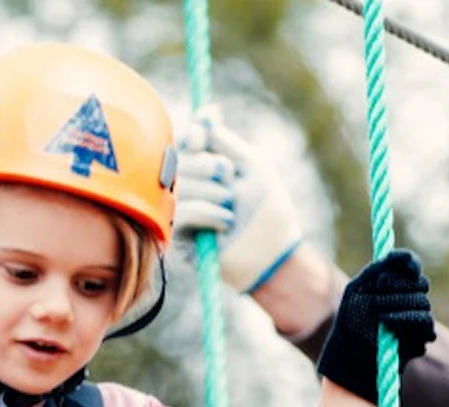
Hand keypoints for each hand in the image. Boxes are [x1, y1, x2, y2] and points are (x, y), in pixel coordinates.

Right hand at [173, 105, 302, 293]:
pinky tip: (226, 222)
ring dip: (212, 191)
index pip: (181, 142)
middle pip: (175, 161)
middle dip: (205, 164)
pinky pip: (181, 213)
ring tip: (231, 205)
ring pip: (179, 186)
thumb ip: (224, 141)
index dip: (190, 134)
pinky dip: (207, 212)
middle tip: (228, 175)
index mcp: (200, 170)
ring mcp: (178, 214)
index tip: (204, 133)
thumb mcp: (249, 165)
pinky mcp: (176, 240)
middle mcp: (184, 189)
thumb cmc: (266, 209)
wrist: (273, 250)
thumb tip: (206, 113)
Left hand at [315, 250, 434, 405]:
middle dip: (399, 286)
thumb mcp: (356, 292)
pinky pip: (425, 323)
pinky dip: (405, 320)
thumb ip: (376, 269)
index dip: (408, 264)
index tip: (398, 262)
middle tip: (378, 290)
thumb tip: (398, 255)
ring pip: (423, 302)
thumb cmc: (349, 326)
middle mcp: (407, 301)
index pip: (411, 268)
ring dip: (398, 304)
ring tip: (378, 314)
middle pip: (420, 283)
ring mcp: (415, 320)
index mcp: (393, 287)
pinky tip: (386, 323)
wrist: (349, 360)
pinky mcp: (420, 339)